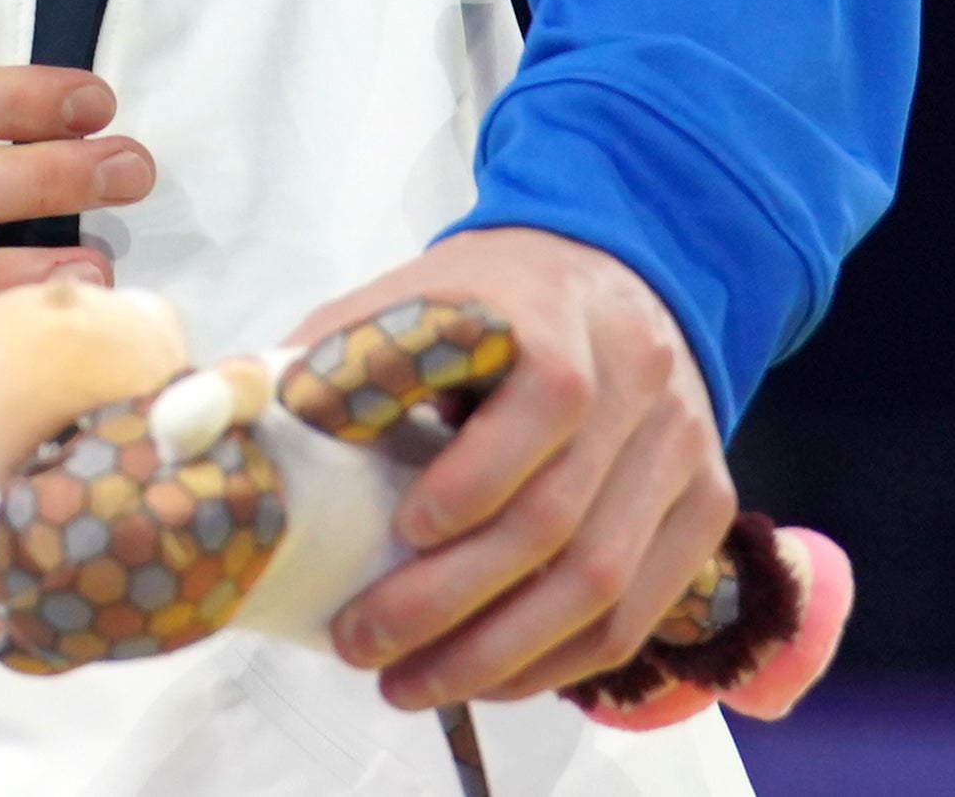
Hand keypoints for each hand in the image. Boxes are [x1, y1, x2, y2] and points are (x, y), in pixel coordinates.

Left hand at [296, 227, 726, 709]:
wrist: (610, 270)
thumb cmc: (488, 298)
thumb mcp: (413, 295)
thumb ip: (344, 352)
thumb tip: (249, 418)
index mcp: (562, 321)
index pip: (544, 405)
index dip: (472, 480)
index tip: (399, 533)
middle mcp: (642, 388)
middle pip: (563, 520)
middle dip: (455, 600)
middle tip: (365, 644)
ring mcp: (684, 454)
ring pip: (604, 587)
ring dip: (502, 655)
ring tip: (412, 684)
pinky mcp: (705, 509)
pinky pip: (640, 614)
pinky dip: (561, 663)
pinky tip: (492, 681)